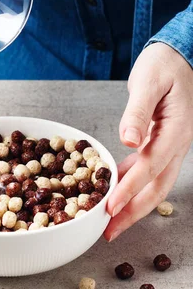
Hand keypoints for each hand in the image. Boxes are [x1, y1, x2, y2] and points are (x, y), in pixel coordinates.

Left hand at [104, 42, 192, 240]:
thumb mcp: (149, 82)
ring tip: (111, 222)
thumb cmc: (164, 65)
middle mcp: (176, 144)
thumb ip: (138, 111)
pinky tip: (115, 189)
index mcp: (175, 132)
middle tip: (110, 232)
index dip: (130, 190)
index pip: (150, 167)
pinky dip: (132, 183)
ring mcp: (171, 145)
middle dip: (133, 212)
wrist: (179, 56)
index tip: (111, 208)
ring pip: (154, 184)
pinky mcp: (161, 142)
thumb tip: (129, 140)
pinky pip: (148, 170)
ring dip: (133, 204)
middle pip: (157, 188)